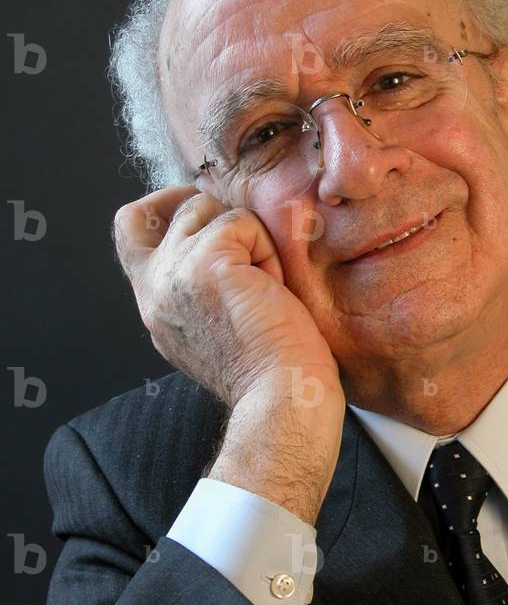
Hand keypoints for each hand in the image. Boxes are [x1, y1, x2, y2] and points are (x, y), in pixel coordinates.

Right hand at [112, 186, 340, 409]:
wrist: (282, 396)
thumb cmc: (269, 370)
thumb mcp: (214, 325)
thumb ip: (198, 287)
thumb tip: (221, 242)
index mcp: (156, 306)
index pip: (129, 232)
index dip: (160, 208)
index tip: (202, 220)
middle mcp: (155, 289)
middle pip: (158, 209)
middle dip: (199, 209)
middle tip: (237, 238)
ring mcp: (175, 273)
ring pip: (204, 207)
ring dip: (245, 236)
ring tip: (263, 283)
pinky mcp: (207, 261)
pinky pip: (241, 221)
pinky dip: (265, 248)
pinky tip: (272, 287)